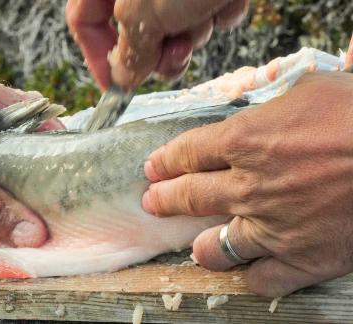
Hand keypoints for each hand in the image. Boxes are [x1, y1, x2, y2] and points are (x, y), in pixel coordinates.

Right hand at [66, 0, 248, 89]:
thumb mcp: (144, 15)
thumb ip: (129, 53)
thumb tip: (123, 79)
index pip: (83, 21)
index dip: (96, 58)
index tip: (116, 89)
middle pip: (135, 29)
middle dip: (158, 50)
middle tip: (173, 55)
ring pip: (176, 24)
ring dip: (194, 33)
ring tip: (204, 16)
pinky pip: (208, 10)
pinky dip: (220, 11)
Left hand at [142, 71, 352, 296]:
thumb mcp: (308, 90)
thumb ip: (270, 106)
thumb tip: (254, 111)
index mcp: (246, 140)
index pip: (186, 153)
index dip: (165, 162)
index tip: (153, 169)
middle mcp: (249, 187)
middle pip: (189, 197)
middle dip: (164, 199)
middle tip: (153, 201)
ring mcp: (273, 228)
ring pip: (215, 247)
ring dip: (201, 244)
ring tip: (197, 242)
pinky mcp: (303, 260)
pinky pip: (261, 279)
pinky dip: (250, 274)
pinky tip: (248, 268)